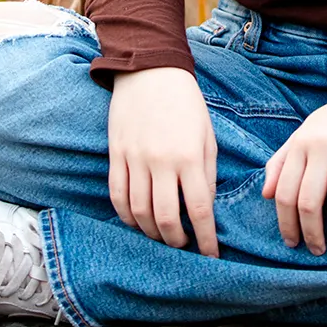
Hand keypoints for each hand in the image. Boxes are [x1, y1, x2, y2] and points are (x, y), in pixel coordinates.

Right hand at [106, 67, 220, 257]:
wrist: (149, 70)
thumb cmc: (185, 103)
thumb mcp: (207, 134)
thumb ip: (207, 172)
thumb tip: (204, 207)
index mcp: (190, 156)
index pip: (199, 209)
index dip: (206, 238)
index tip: (211, 256)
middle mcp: (161, 161)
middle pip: (166, 218)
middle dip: (177, 241)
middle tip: (184, 246)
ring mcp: (134, 159)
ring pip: (139, 212)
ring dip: (151, 232)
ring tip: (162, 237)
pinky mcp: (115, 154)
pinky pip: (117, 195)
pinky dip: (126, 216)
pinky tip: (137, 222)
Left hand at [262, 90, 326, 253]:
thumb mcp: (305, 134)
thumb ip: (282, 161)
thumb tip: (265, 194)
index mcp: (300, 143)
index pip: (285, 192)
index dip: (286, 223)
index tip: (293, 244)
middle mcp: (321, 143)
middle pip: (308, 200)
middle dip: (311, 232)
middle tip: (318, 250)